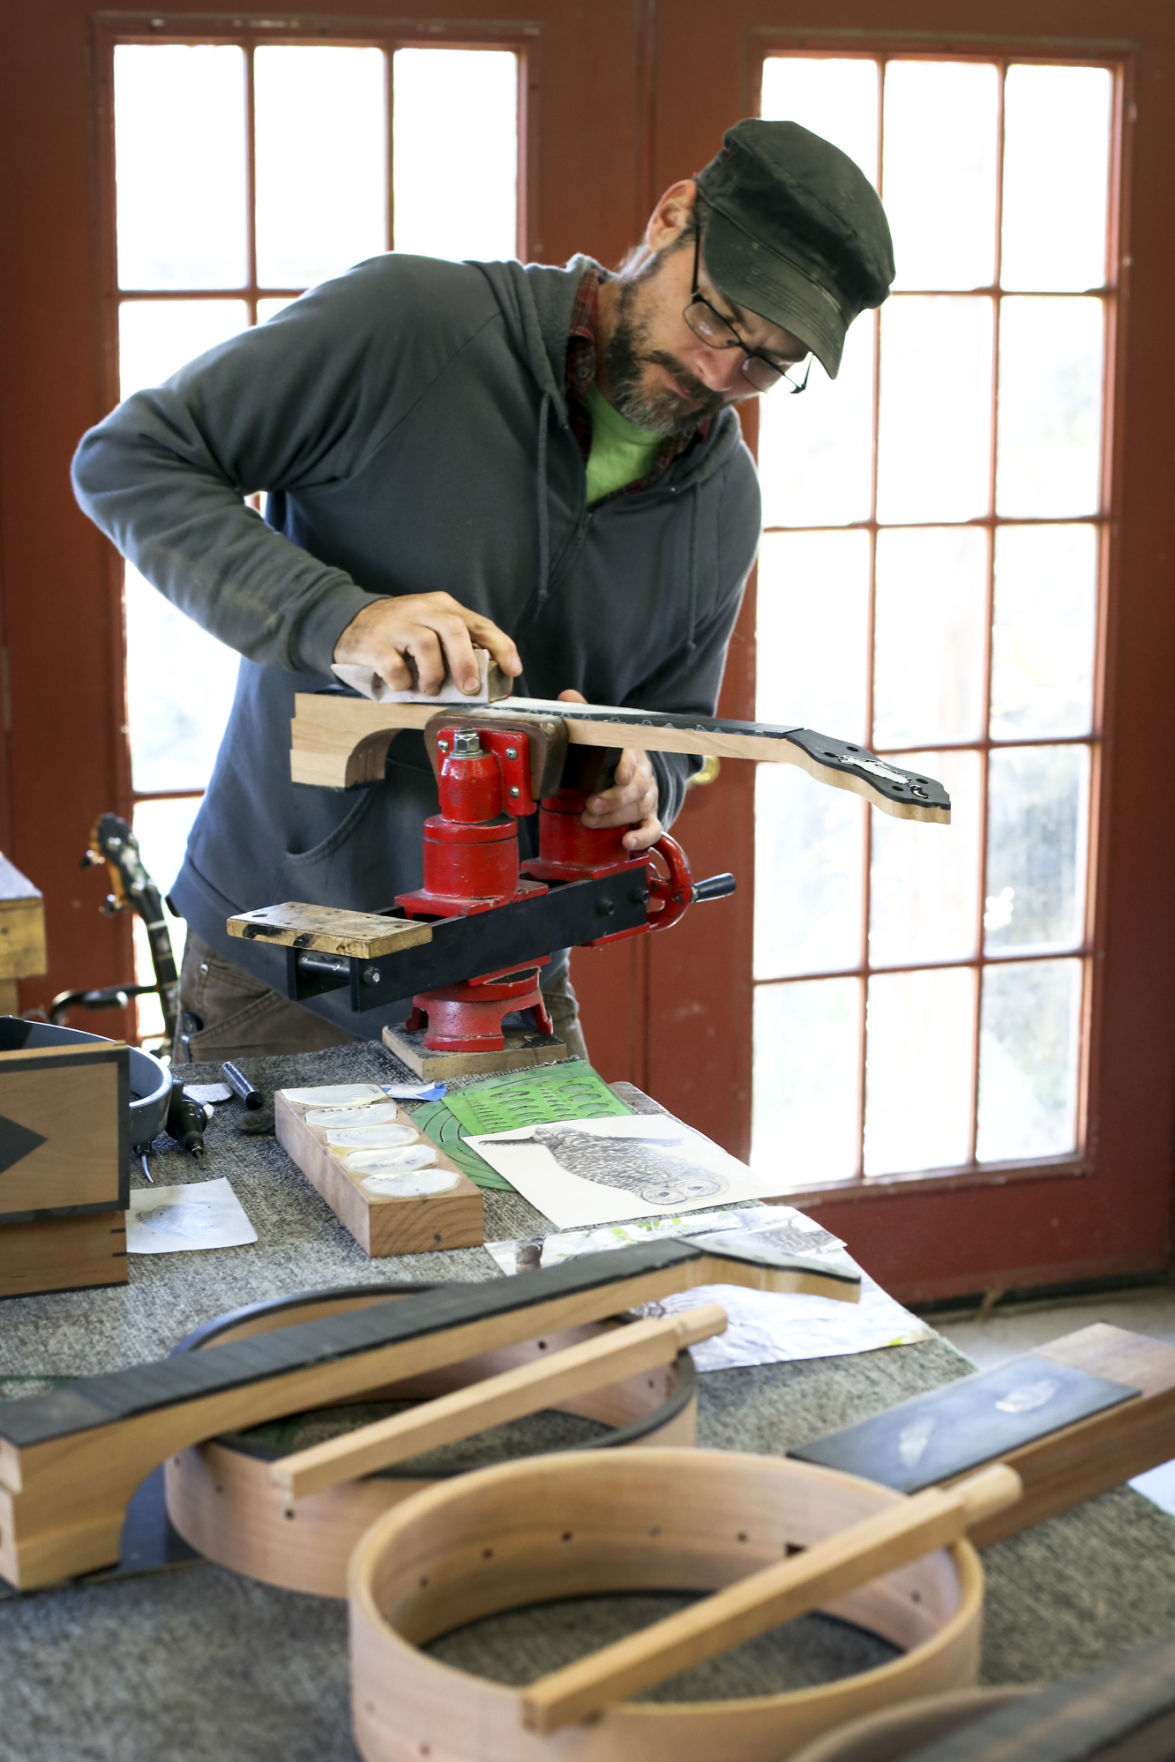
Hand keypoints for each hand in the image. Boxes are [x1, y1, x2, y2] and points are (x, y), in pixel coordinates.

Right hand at [333, 592, 521, 695]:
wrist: (348, 623)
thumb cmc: (398, 634)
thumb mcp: (430, 630)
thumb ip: (455, 648)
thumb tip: (484, 680)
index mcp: (442, 607)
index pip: (479, 624)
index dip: (501, 647)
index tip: (513, 670)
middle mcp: (421, 610)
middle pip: (454, 629)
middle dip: (467, 662)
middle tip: (469, 688)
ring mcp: (395, 623)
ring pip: (426, 644)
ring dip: (433, 675)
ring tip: (429, 688)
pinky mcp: (372, 641)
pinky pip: (394, 664)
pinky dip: (402, 681)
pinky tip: (402, 685)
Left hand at [558, 689, 661, 852]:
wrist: (622, 775)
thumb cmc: (604, 756)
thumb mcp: (594, 733)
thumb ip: (582, 714)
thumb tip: (568, 696)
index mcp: (631, 752)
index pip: (635, 757)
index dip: (629, 766)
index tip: (619, 775)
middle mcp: (643, 775)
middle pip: (637, 788)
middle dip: (613, 799)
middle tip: (589, 805)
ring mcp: (647, 797)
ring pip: (640, 808)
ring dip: (615, 818)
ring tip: (589, 820)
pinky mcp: (648, 817)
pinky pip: (654, 829)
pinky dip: (642, 837)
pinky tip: (627, 842)